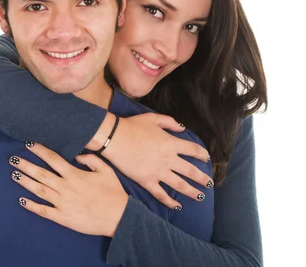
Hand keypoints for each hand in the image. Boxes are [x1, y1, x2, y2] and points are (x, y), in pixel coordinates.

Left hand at [9, 142, 127, 236]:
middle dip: (26, 165)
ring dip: (25, 182)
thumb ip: (90, 160)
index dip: (39, 151)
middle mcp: (65, 187)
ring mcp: (62, 203)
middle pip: (41, 174)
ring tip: (14, 175)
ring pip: (39, 190)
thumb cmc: (113, 193)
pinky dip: (31, 206)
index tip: (28, 144)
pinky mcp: (62, 218)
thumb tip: (77, 156)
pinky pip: (43, 211)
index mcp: (74, 175)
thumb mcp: (105, 170)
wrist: (119, 218)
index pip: (53, 159)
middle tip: (13, 159)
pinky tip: (21, 200)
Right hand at [90, 113, 211, 208]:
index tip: (206, 158)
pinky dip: (170, 202)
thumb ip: (170, 122)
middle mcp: (168, 159)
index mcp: (171, 143)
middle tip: (209, 184)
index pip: (193, 150)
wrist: (114, 138)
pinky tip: (177, 207)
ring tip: (200, 197)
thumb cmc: (132, 126)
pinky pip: (161, 194)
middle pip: (190, 171)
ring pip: (180, 185)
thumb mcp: (153, 118)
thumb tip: (182, 128)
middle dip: (202, 178)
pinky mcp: (147, 181)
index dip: (202, 154)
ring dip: (192, 192)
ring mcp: (158, 172)